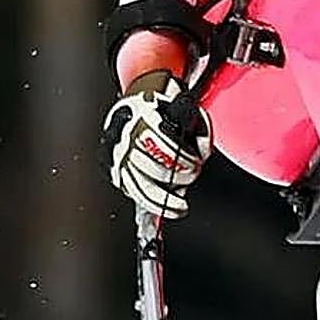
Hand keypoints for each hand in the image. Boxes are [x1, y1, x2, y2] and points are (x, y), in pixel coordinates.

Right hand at [100, 71, 211, 218]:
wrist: (131, 110)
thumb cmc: (160, 111)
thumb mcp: (181, 108)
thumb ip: (197, 126)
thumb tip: (203, 149)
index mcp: (142, 120)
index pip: (165, 146)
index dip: (184, 159)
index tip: (196, 163)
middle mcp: (126, 141)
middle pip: (154, 169)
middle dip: (179, 175)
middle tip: (191, 174)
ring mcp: (118, 159)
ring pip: (141, 188)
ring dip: (165, 201)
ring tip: (181, 208)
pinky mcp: (116, 173)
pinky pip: (133, 194)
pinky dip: (150, 207)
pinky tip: (163, 211)